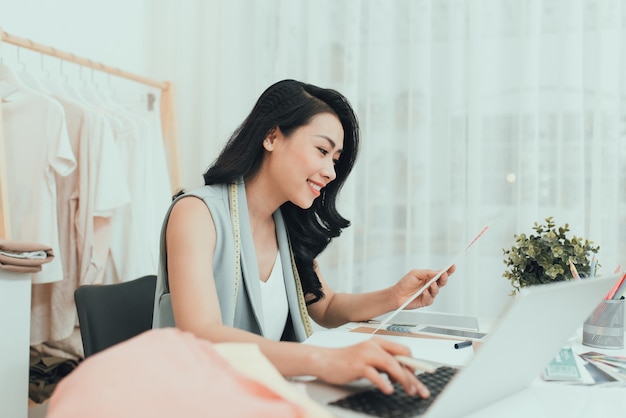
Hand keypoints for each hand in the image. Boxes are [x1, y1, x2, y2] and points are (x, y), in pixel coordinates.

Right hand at [313, 337, 430, 397]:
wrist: (324, 360)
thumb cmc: (346, 361)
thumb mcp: (368, 359)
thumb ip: (383, 364)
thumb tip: (401, 375)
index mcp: (378, 343)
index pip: (403, 351)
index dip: (414, 365)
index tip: (421, 376)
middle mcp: (373, 346)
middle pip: (400, 359)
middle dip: (413, 376)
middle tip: (419, 390)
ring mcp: (365, 355)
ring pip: (391, 365)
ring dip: (403, 380)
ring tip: (408, 391)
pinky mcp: (357, 365)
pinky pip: (375, 374)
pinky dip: (384, 383)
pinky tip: (388, 390)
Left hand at [392, 265, 454, 309]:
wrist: (396, 295)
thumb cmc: (404, 283)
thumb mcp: (415, 273)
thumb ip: (427, 273)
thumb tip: (438, 272)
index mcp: (428, 277)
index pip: (440, 274)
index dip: (448, 270)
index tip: (452, 266)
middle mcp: (430, 285)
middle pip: (442, 282)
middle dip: (444, 278)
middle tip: (444, 275)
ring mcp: (428, 293)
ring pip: (437, 290)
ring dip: (435, 287)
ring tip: (431, 284)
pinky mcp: (425, 301)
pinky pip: (430, 299)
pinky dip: (428, 295)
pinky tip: (424, 292)